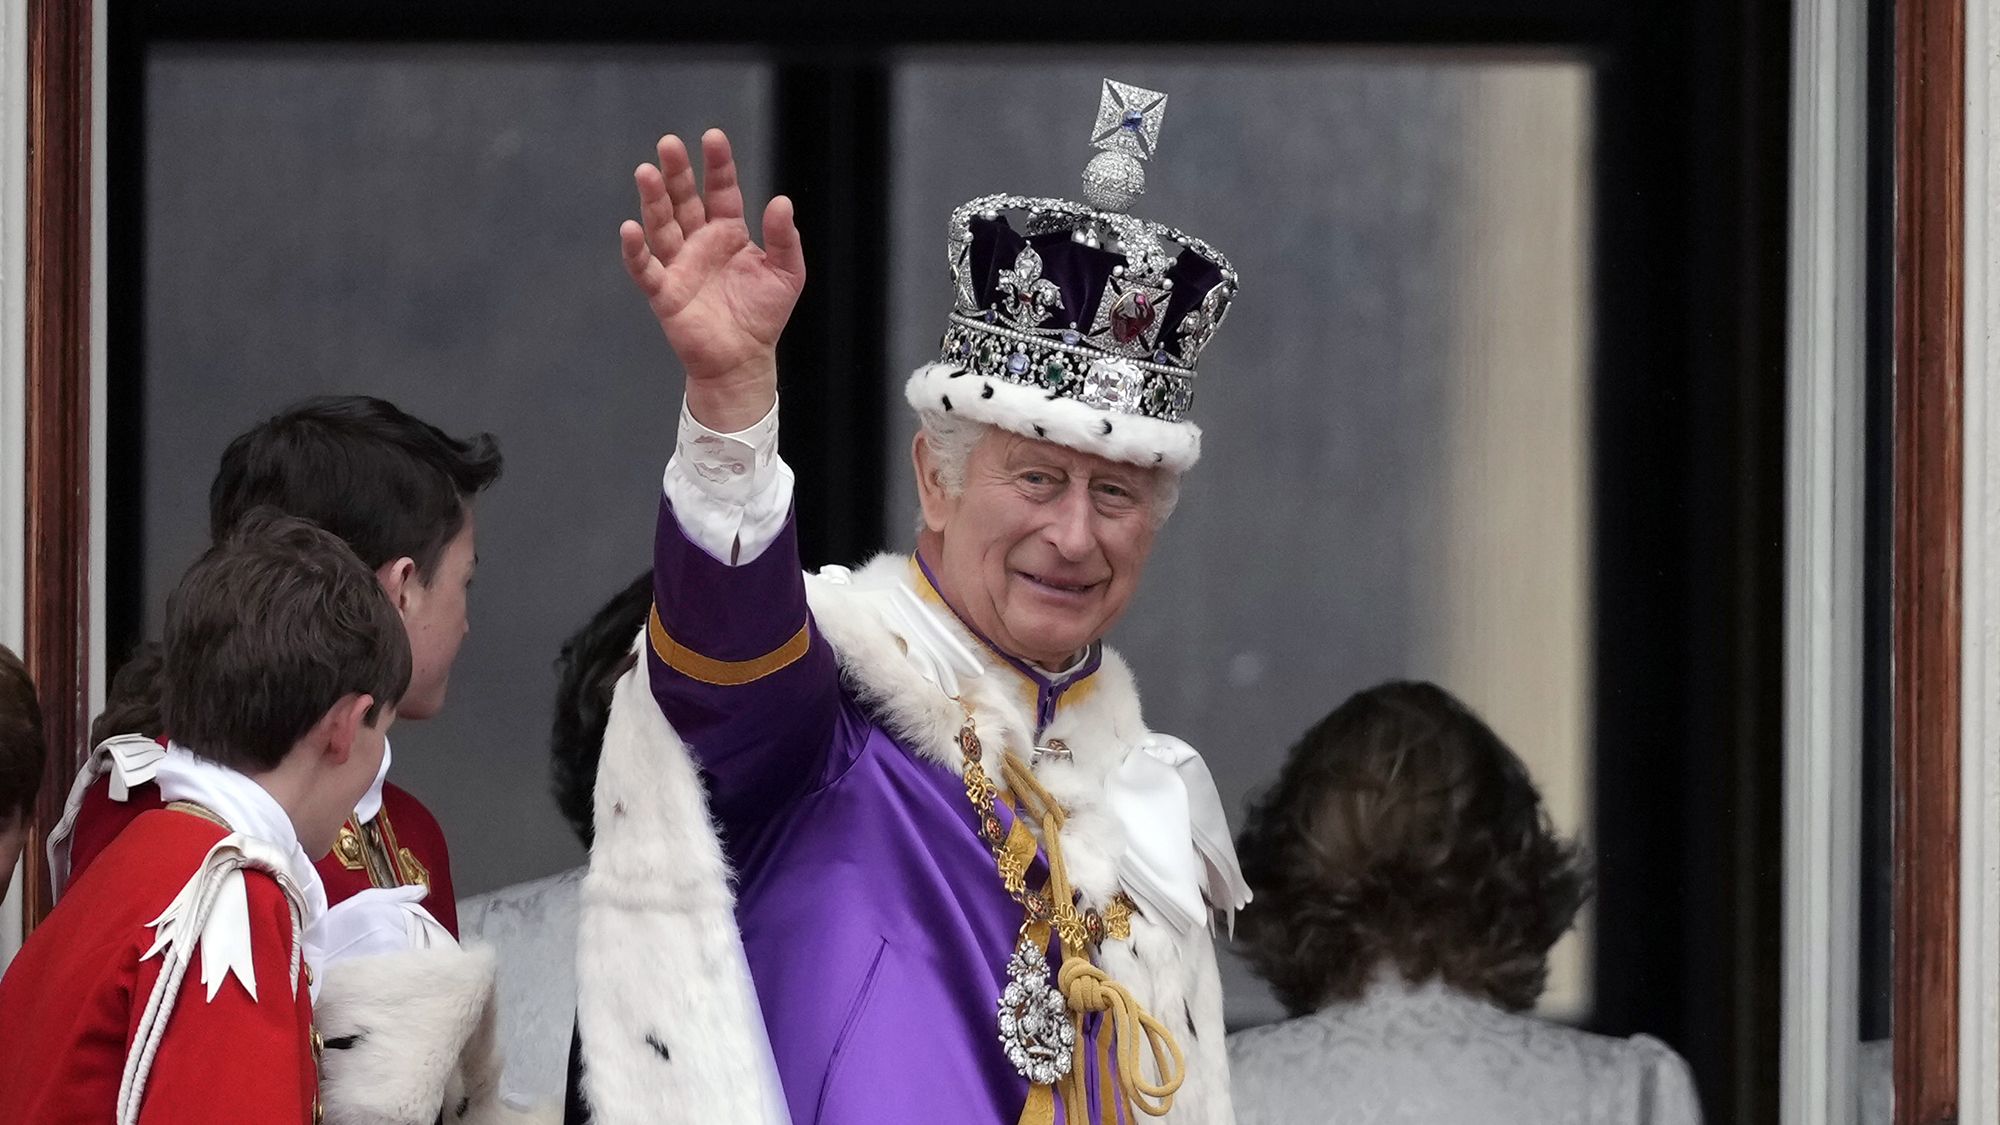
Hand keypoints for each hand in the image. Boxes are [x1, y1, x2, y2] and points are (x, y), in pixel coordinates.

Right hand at [620, 129, 804, 429]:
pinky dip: (635, 250)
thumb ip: (785, 237)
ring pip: (661, 225)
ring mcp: (679, 264)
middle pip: (684, 199)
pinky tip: (630, 228)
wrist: (744, 360)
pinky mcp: (664, 292)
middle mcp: (699, 241)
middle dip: (677, 172)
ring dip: (653, 200)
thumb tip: (781, 201)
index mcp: (728, 232)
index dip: (717, 165)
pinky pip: (645, 268)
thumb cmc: (763, 315)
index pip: (721, 190)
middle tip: (668, 143)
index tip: (712, 137)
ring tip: (646, 172)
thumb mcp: (786, 272)